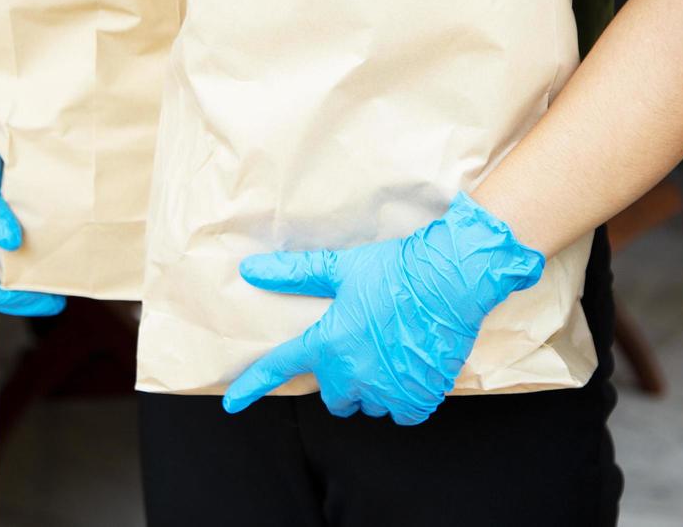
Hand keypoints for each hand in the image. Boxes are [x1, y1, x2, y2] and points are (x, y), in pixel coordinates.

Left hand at [222, 193, 542, 424]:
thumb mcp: (342, 268)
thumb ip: (294, 274)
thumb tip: (250, 269)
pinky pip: (403, 413)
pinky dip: (405, 399)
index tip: (232, 403)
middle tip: (362, 350)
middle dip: (343, 382)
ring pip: (370, 405)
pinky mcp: (418, 397)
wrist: (451, 279)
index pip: (280, 367)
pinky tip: (411, 370)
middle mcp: (353, 373)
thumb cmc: (396, 270)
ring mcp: (387, 390)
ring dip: (375, 390)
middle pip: (334, 397)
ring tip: (392, 354)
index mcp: (329, 343)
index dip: (251, 386)